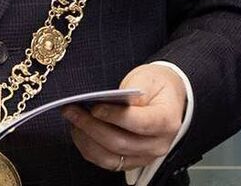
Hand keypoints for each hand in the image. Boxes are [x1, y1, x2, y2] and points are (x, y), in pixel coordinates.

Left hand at [63, 64, 186, 172]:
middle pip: (120, 142)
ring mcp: (145, 156)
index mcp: (167, 121)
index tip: (95, 107)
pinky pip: (106, 162)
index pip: (139, 122)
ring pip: (110, 156)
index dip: (114, 116)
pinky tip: (80, 132)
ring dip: (86, 139)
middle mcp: (158, 144)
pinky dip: (89, 148)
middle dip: (92, 126)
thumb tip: (109, 102)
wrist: (167, 97)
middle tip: (73, 110)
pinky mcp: (132, 162)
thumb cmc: (157, 86)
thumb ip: (132, 90)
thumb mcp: (148, 78)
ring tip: (73, 120)